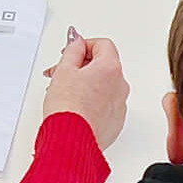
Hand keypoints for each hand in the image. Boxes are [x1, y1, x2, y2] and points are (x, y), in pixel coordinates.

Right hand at [42, 31, 128, 151]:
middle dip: (82, 66)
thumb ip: (72, 50)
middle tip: (61, 72)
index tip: (71, 51)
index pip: (103, 44)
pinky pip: (105, 104)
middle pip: (104, 65)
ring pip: (104, 85)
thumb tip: (77, 43)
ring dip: (86, 84)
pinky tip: (75, 107)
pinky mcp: (115, 121)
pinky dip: (92, 101)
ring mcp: (119, 105)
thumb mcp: (64, 70)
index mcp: (110, 68)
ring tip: (65, 93)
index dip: (84, 45)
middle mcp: (120, 85)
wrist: (71, 139)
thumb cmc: (68, 108)